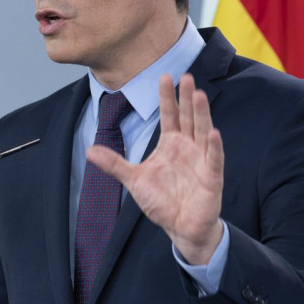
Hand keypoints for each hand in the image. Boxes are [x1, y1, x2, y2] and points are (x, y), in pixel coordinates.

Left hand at [86, 73, 223, 264]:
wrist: (180, 227)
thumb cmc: (161, 201)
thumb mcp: (134, 180)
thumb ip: (114, 164)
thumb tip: (89, 151)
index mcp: (171, 144)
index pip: (169, 115)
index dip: (167, 97)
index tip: (164, 76)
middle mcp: (188, 147)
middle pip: (188, 118)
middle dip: (186, 98)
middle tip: (186, 76)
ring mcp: (202, 160)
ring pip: (202, 133)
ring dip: (201, 115)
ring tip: (198, 95)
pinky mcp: (212, 178)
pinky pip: (214, 160)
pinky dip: (214, 147)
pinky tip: (214, 133)